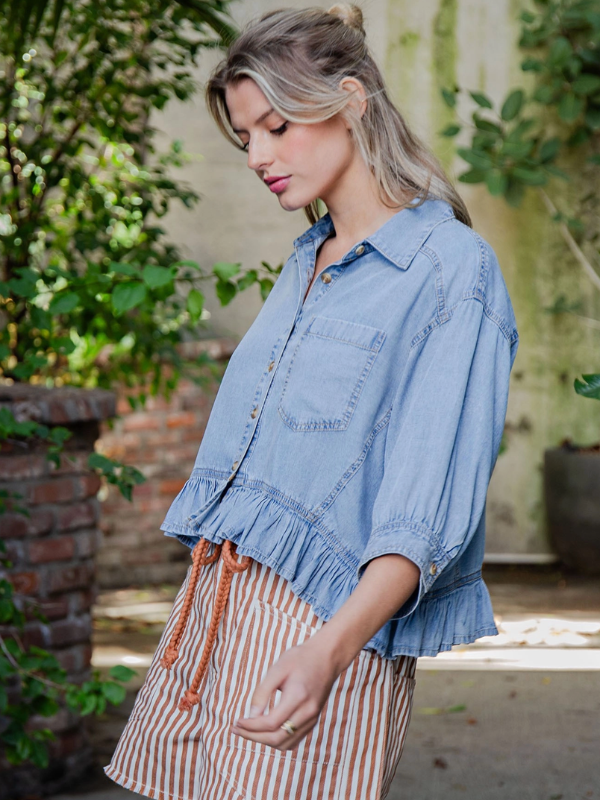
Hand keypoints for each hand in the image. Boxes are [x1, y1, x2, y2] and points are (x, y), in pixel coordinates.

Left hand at [230, 629, 342, 750]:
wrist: (327, 657)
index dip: (251, 726)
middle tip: (237, 729)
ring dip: (264, 742)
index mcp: (298, 697)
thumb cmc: (300, 658)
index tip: (237, 722)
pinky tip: (265, 731)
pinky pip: (293, 740)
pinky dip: (277, 740)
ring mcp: (312, 719)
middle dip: (254, 737)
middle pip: (277, 738)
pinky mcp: (313, 720)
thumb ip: (263, 692)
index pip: (271, 723)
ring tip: (248, 731)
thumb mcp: (278, 668)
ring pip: (285, 744)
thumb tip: (251, 716)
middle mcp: (307, 712)